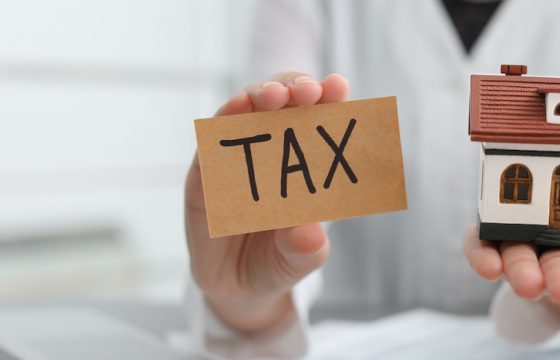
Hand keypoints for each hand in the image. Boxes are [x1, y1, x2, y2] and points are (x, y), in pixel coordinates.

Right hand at [185, 72, 348, 332]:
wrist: (236, 289)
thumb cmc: (278, 263)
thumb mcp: (300, 261)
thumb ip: (306, 249)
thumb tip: (310, 232)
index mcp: (307, 163)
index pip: (322, 121)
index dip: (331, 99)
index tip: (338, 85)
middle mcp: (274, 151)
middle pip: (285, 103)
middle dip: (296, 87)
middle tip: (307, 91)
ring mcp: (238, 157)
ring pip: (247, 110)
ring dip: (259, 95)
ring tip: (272, 97)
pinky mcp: (205, 173)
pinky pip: (212, 140)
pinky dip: (224, 120)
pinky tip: (234, 110)